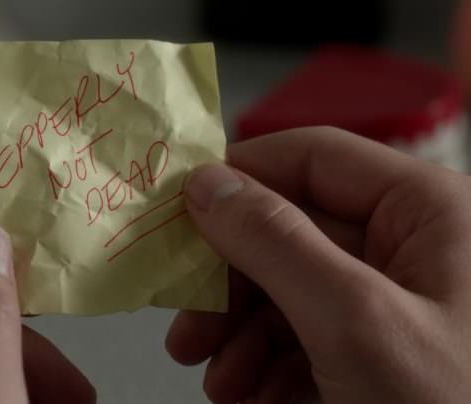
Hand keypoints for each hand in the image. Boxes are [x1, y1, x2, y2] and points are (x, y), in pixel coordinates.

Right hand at [167, 127, 470, 402]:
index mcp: (428, 210)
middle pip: (291, 231)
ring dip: (240, 334)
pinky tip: (252, 397)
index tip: (175, 211)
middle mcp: (412, 247)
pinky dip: (267, 365)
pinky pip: (306, 335)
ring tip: (220, 382)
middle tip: (185, 324)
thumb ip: (276, 242)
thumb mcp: (354, 323)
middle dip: (230, 283)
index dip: (239, 177)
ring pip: (289, 289)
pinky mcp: (381, 350)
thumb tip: (208, 185)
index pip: (312, 158)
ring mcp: (396, 302)